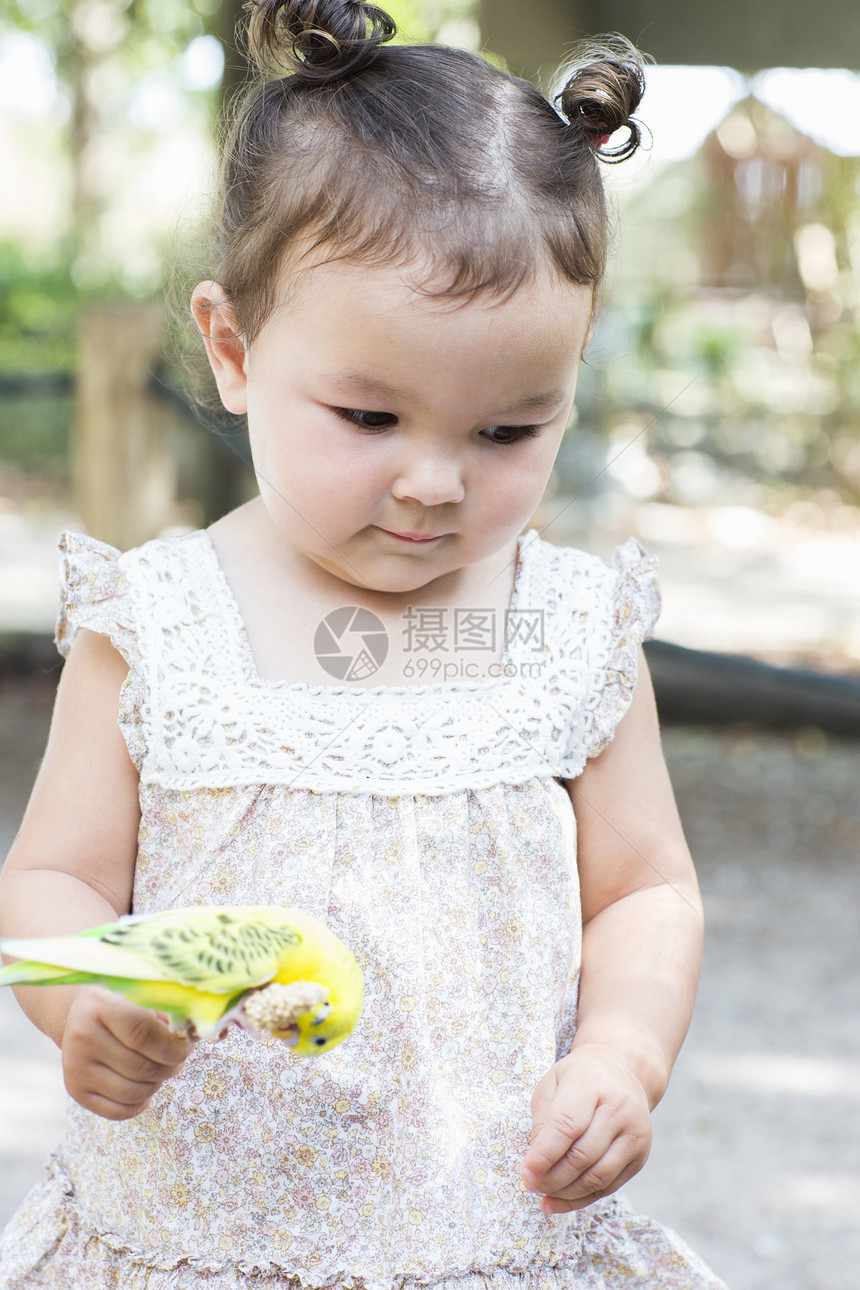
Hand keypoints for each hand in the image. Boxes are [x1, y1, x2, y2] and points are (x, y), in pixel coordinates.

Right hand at [61, 985, 193, 1120]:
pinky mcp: (75, 1090)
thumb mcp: (141, 992)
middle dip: (170, 1066)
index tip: (187, 1045)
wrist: (80, 1013)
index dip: (172, 1045)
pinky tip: (147, 1085)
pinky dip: (141, 1103)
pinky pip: (119, 1111)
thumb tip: (195, 1034)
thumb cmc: (123, 1000)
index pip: (142, 1033)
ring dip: (157, 1083)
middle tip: (179, 1057)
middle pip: (141, 1067)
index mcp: (100, 1005)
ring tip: (162, 1068)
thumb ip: (167, 1010)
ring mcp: (76, 1067)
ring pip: (133, 1092)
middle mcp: (83, 1037)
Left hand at [519, 1042, 651, 1212]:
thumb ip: (544, 1120)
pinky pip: (607, 1188)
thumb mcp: (553, 1083)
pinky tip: (557, 1201)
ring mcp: (635, 1135)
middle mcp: (619, 1110)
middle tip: (529, 1183)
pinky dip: (580, 1200)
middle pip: (582, 1156)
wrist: (624, 1071)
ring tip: (541, 1193)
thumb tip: (536, 1164)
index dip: (544, 1154)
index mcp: (592, 1084)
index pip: (567, 1126)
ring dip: (565, 1193)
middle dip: (551, 1177)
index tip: (524, 1172)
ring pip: (597, 1178)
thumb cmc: (579, 1078)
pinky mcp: (640, 1158)